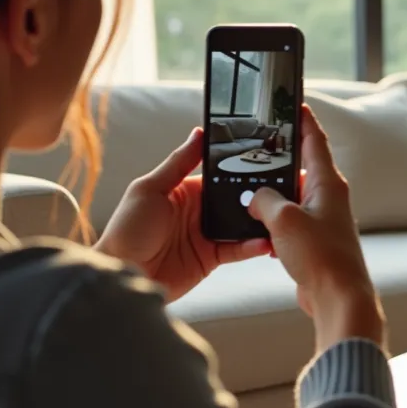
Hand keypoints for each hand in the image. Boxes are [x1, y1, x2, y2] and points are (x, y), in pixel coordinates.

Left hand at [95, 128, 271, 302]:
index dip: (241, 168)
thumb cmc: (126, 231)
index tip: (265, 161)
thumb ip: (178, 163)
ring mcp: (208, 234)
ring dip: (260, 221)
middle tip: (283, 190)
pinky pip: (238, 249)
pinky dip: (253, 246)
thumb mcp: (149, 189)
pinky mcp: (212, 257)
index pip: (220, 174)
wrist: (123, 274)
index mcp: (186, 190)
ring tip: (280, 216)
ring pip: (242, 224)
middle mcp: (200, 210)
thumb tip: (198, 134)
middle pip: (237, 199)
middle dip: (259, 196)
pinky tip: (265, 241)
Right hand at [248, 103, 385, 351]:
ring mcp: (323, 220)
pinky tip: (258, 229)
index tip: (293, 103)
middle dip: (278, 160)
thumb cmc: (321, 256)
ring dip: (272, 196)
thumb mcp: (284, 220)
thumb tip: (256, 198)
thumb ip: (265, 200)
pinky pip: (290, 222)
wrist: (338, 297)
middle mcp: (329, 198)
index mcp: (329, 183)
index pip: (315, 141)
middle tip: (255, 147)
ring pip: (292, 197)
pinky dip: (274, 222)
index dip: (302, 121)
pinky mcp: (315, 242)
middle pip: (301, 168)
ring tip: (248, 190)